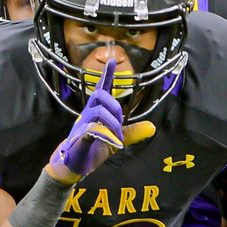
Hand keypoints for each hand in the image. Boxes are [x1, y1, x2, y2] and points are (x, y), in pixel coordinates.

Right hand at [46, 58, 123, 183]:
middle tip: (121, 124)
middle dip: (115, 107)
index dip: (107, 75)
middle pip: (100, 96)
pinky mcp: (79, 138)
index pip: (101, 89)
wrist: (74, 166)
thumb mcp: (116, 140)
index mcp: (95, 111)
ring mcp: (81, 125)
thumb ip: (132, 133)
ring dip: (113, 124)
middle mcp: (87, 114)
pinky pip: (91, 129)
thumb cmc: (93, 150)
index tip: (112, 59)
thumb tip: (152, 127)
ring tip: (117, 139)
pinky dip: (105, 134)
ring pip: (98, 111)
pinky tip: (113, 142)